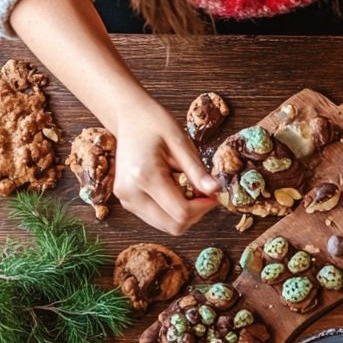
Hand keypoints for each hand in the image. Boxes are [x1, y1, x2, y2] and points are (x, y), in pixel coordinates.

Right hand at [111, 99, 218, 234]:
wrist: (129, 115)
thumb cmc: (154, 123)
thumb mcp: (180, 141)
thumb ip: (197, 170)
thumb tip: (216, 190)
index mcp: (143, 175)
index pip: (181, 212)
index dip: (204, 207)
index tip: (214, 193)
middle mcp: (130, 193)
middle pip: (173, 225)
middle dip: (196, 214)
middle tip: (206, 193)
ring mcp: (126, 199)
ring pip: (167, 226)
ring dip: (186, 214)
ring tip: (191, 189)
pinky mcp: (128, 201)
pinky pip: (158, 219)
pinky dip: (173, 211)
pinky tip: (178, 191)